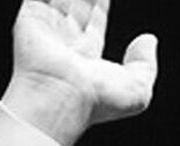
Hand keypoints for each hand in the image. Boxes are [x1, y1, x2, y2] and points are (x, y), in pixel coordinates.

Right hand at [2, 0, 158, 145]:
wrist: (61, 98)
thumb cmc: (96, 100)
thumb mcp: (138, 90)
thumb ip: (146, 64)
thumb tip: (148, 40)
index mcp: (86, 54)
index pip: (95, 16)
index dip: (102, 0)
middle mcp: (66, 40)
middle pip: (78, 0)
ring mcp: (47, 27)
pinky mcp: (31, 16)